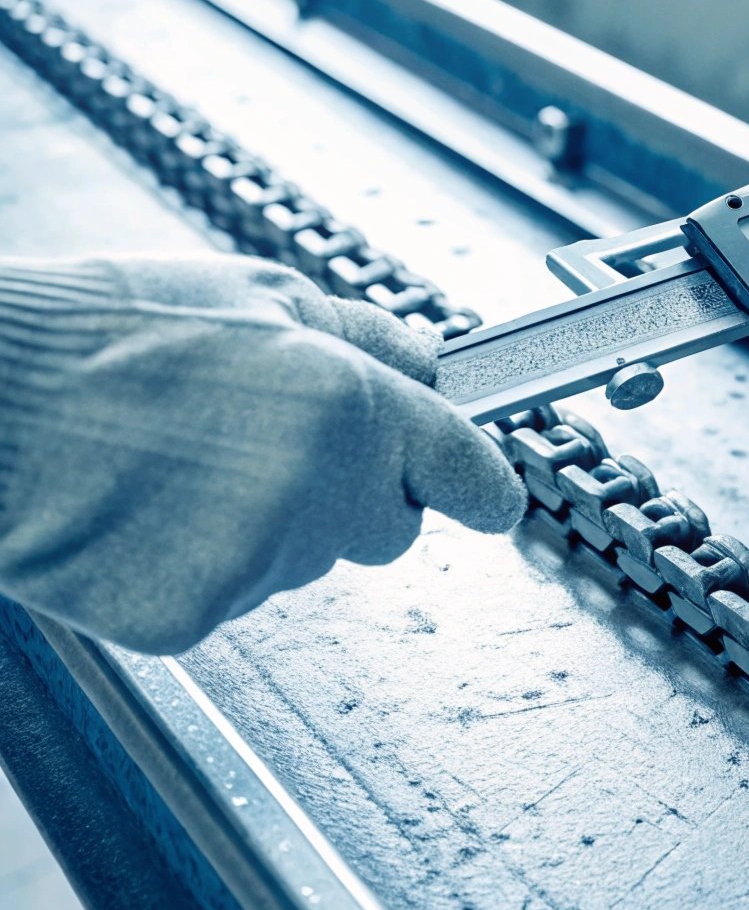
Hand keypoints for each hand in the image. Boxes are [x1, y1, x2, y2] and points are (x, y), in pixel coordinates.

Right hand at [0, 255, 524, 653]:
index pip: (470, 475)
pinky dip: (199, 567)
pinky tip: (144, 514)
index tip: (488, 497)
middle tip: (271, 451)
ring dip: (267, 526)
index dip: (482, 488)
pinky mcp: (191, 616)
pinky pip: (231, 598)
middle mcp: (317, 489)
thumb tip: (434, 365)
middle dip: (355, 500)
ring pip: (305, 562)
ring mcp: (255, 561)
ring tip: (179, 466)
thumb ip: (365, 338)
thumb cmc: (100, 335)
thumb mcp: (254, 293)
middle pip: (390, 532)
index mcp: (349, 404)